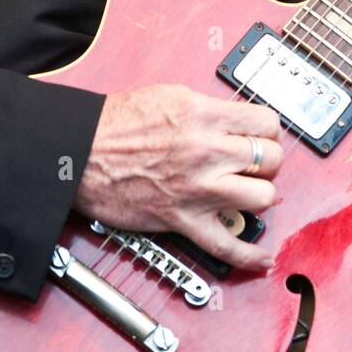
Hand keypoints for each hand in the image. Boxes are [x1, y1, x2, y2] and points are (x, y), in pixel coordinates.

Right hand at [73, 84, 281, 271]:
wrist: (81, 152)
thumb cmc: (117, 124)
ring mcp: (198, 189)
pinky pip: (227, 246)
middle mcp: (207, 151)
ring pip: (262, 197)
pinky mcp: (184, 220)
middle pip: (270, 159)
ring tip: (248, 191)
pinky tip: (262, 257)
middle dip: (267, 161)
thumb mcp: (171, 95)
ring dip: (259, 195)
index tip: (263, 135)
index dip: (268, 130)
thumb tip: (236, 120)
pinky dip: (249, 256)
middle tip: (255, 162)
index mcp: (204, 116)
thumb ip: (209, 109)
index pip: (267, 122)